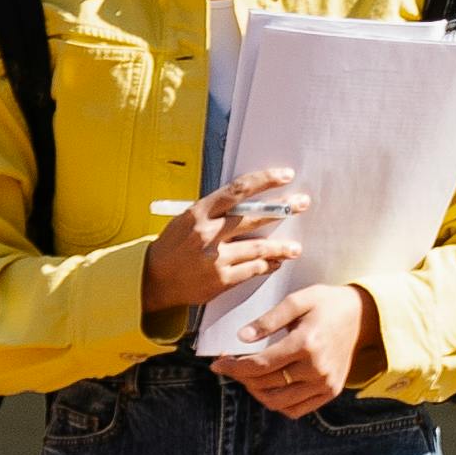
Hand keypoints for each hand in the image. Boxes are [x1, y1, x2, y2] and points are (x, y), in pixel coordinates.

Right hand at [142, 166, 302, 323]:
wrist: (153, 279)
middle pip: (255, 216)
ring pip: (259, 247)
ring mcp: (216, 257)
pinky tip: (275, 263)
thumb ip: (215, 211)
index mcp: (200, 212)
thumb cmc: (173, 246)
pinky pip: (253, 269)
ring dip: (281, 247)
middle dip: (284, 209)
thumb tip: (248, 199)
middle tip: (302, 203)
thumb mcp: (187, 220)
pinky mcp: (221, 279)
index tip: (285, 175)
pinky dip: (267, 265)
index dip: (265, 180)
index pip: (239, 190)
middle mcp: (209, 232)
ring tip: (295, 248)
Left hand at [212, 280, 379, 416]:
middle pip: (265, 384)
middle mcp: (316, 368)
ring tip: (246, 377)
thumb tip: (241, 337)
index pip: (259, 365)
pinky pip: (295, 410)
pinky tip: (267, 388)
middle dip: (240, 377)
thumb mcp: (298, 300)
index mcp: (306, 343)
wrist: (363, 316)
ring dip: (255, 392)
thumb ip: (268, 319)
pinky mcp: (329, 392)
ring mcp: (324, 383)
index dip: (233, 366)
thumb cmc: (327, 304)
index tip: (217, 363)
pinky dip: (276, 404)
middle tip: (229, 366)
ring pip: (278, 402)